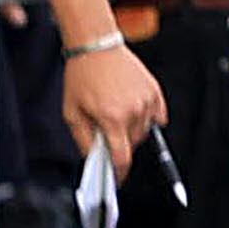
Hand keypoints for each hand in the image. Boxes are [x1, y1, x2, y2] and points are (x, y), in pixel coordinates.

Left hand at [58, 38, 167, 176]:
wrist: (96, 47)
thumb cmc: (81, 79)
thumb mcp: (71, 113)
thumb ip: (84, 140)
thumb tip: (95, 160)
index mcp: (112, 118)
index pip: (121, 158)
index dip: (119, 173)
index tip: (116, 180)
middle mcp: (134, 111)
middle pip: (132, 144)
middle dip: (119, 145)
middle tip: (104, 131)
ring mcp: (148, 101)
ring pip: (143, 132)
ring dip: (130, 131)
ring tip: (113, 113)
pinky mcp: (155, 92)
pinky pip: (157, 117)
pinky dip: (145, 119)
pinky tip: (130, 109)